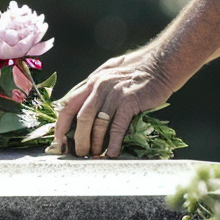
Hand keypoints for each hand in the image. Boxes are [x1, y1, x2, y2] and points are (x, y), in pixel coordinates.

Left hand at [49, 45, 175, 157]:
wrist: (161, 65)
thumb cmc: (136, 71)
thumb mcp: (109, 73)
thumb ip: (95, 87)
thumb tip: (82, 105)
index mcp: (92, 82)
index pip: (68, 105)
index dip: (60, 125)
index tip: (59, 141)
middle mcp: (99, 86)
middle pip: (81, 118)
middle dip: (78, 139)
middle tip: (79, 153)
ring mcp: (114, 93)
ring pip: (97, 124)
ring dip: (94, 143)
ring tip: (94, 155)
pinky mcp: (129, 101)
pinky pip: (117, 126)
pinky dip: (113, 142)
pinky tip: (112, 152)